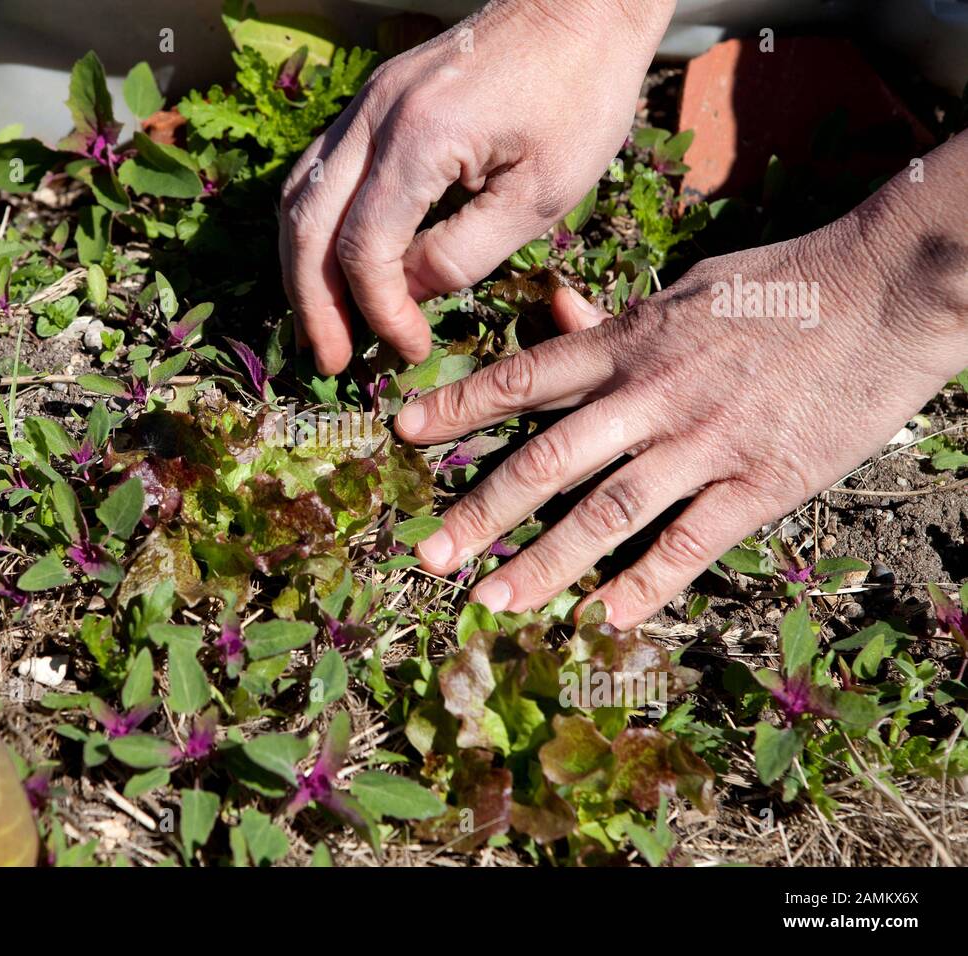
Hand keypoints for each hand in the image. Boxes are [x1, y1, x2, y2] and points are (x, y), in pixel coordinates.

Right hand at [279, 0, 674, 373]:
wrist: (580, 6)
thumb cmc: (579, 95)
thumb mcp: (541, 194)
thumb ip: (465, 253)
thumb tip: (408, 297)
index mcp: (419, 139)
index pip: (365, 249)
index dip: (379, 312)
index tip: (409, 349)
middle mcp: (374, 116)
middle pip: (307, 227)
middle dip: (314, 305)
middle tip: (329, 362)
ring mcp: (365, 104)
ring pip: (298, 198)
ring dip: (301, 270)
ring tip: (319, 325)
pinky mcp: (372, 102)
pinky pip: (317, 172)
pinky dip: (312, 228)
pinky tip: (328, 265)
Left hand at [393, 173, 967, 627]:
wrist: (888, 289)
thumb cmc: (783, 286)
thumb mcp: (687, 288)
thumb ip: (616, 316)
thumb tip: (554, 306)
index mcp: (629, 344)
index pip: (523, 376)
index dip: (457, 407)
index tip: (402, 433)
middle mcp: (651, 397)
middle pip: (545, 460)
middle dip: (479, 512)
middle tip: (429, 556)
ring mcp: (703, 443)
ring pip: (605, 513)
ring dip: (543, 562)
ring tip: (495, 601)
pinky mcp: (761, 483)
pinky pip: (689, 543)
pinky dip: (643, 585)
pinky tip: (602, 618)